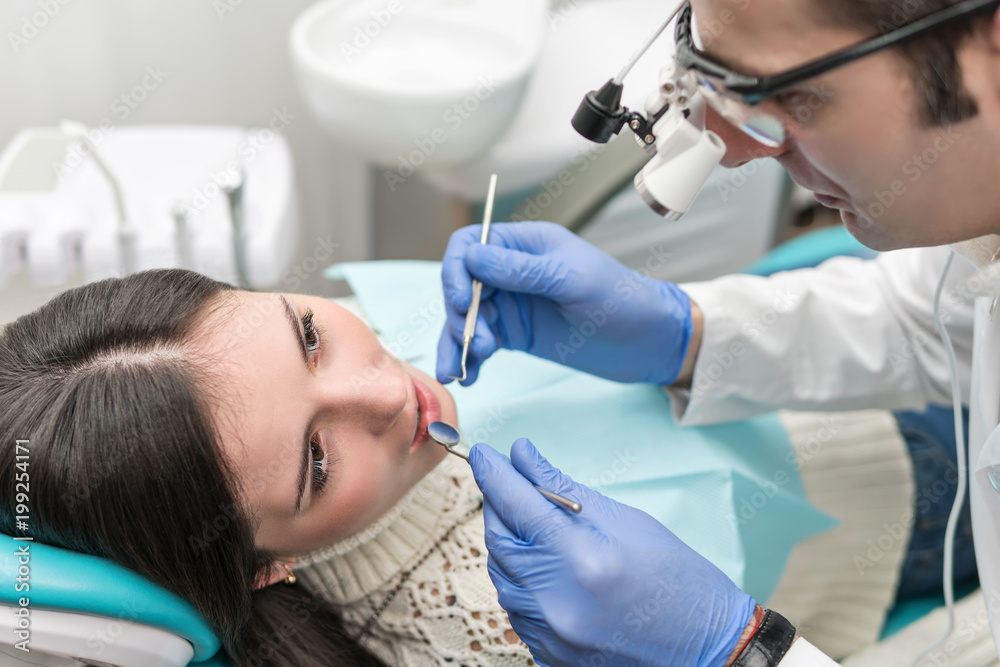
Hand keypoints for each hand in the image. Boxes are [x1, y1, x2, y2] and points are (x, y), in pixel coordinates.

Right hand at [436, 222, 692, 385]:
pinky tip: (470, 377)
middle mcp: (512, 271)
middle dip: (459, 316)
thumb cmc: (620, 300)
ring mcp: (512, 303)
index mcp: (526, 245)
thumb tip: (471, 257)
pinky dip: (469, 359)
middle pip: (461, 285)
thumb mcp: (571, 281)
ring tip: (464, 370)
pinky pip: (480, 342)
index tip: (460, 302)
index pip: (470, 245)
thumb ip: (521, 271)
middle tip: (478, 346)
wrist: (648, 343)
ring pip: (466, 318)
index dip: (456, 271)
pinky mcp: (515, 333)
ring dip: (458, 343)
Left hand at [470, 438, 754, 666]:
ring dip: (507, 543)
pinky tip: (539, 564)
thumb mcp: (626, 521)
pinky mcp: (549, 655)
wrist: (708, 650)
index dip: (496, 473)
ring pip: (502, 576)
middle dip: (498, 506)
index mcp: (583, 559)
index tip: (484, 453)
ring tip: (528, 523)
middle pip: (500, 541)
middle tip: (507, 484)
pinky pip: (516, 608)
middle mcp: (557, 601)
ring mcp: (550, 634)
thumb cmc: (678, 581)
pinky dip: (519, 580)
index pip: (519, 505)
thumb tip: (523, 457)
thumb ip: (565, 488)